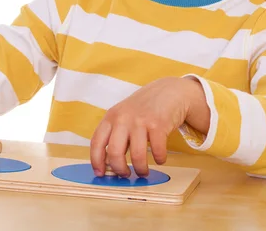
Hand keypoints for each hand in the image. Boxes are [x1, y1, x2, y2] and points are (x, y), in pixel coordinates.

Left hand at [90, 76, 208, 177]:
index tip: (100, 174)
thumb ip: (115, 134)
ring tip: (143, 171)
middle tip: (126, 175)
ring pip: (137, 155)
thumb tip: (110, 164)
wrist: (168, 91)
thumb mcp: (123, 115)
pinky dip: (159, 159)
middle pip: (114, 152)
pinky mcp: (158, 124)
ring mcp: (140, 121)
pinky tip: (160, 158)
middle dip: (120, 169)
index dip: (96, 161)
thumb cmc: (143, 108)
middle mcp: (123, 118)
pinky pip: (157, 151)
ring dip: (141, 169)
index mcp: (111, 117)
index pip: (96, 142)